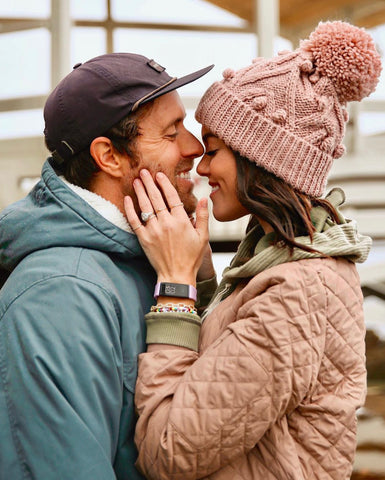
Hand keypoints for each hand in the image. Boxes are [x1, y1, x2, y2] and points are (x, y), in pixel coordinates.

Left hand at [124, 169, 208, 285]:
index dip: (165, 184)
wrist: (176, 276)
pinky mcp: (144, 239)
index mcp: (181, 221)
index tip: (159, 175)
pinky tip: (127, 199)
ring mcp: (153, 231)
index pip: (171, 197)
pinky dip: (130, 209)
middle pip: (156, 198)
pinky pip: (134, 221)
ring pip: (145, 207)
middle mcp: (166, 223)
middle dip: (149, 183)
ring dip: (140, 192)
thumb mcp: (203, 237)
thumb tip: (205, 198)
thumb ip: (203, 216)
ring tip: (136, 180)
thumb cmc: (191, 257)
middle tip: (144, 171)